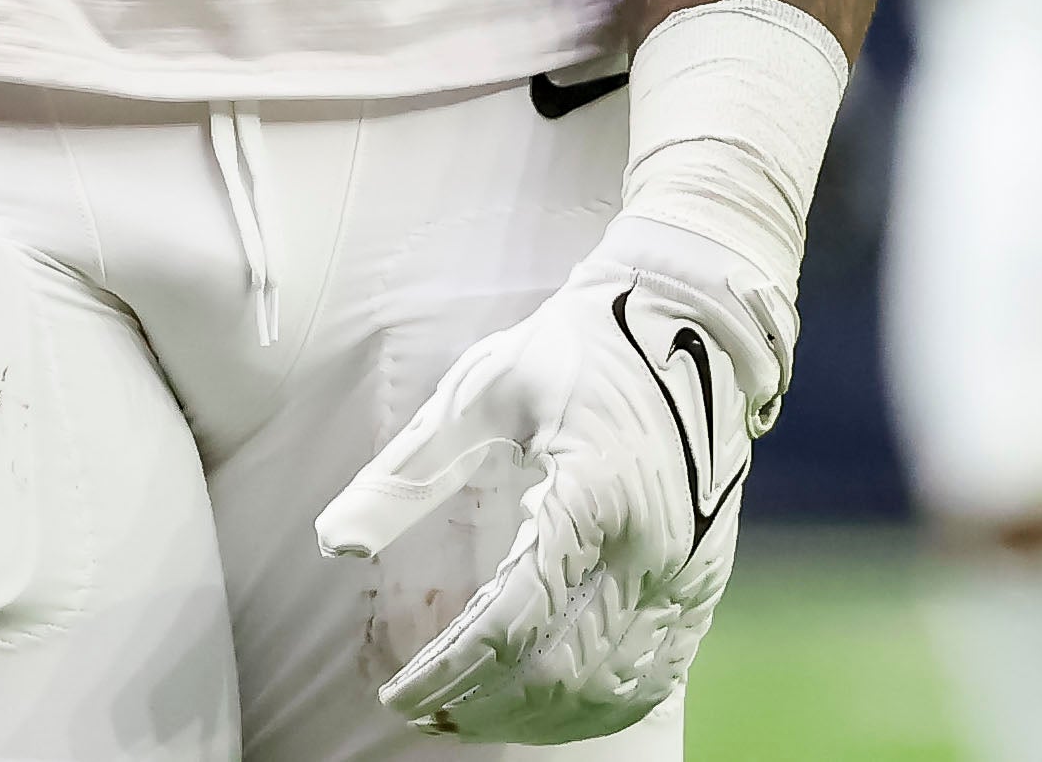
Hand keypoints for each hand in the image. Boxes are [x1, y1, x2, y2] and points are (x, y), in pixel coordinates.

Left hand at [317, 211, 792, 740]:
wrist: (696, 320)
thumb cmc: (581, 346)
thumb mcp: (480, 393)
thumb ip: (407, 474)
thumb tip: (335, 541)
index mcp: (591, 496)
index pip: (510, 621)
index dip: (448, 672)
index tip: (396, 692)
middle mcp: (651, 550)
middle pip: (559, 671)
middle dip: (483, 706)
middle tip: (427, 710)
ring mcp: (687, 574)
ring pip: (609, 689)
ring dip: (536, 720)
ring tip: (474, 717)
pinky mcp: (706, 583)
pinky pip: (654, 676)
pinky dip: (595, 708)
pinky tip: (547, 708)